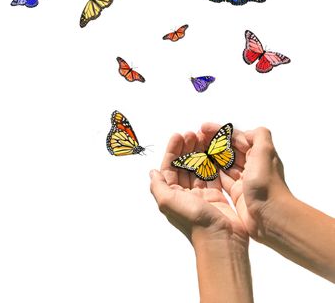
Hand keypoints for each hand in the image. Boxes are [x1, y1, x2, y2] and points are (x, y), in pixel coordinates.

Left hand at [150, 131, 247, 246]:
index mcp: (172, 195)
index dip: (173, 151)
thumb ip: (158, 186)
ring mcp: (201, 195)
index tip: (179, 135)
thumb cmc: (194, 221)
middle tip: (193, 134)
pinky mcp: (216, 196)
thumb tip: (152, 172)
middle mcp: (185, 194)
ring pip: (199, 168)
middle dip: (187, 149)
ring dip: (200, 153)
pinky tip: (214, 151)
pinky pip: (213, 175)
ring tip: (203, 138)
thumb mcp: (168, 201)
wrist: (221, 239)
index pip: (170, 168)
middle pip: (184, 166)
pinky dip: (213, 162)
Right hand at [200, 123, 291, 239]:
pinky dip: (210, 173)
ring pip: (223, 164)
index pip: (236, 138)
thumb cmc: (267, 185)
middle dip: (212, 143)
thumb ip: (259, 136)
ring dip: (209, 157)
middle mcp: (251, 166)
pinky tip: (199, 169)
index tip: (203, 127)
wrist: (272, 217)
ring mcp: (243, 181)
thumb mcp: (265, 152)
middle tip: (195, 138)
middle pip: (228, 150)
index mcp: (258, 154)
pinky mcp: (236, 194)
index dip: (219, 132)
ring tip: (194, 151)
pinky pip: (220, 179)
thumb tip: (247, 132)